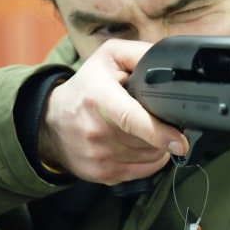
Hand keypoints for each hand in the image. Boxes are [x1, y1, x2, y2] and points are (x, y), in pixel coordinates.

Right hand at [38, 39, 188, 184]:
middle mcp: (95, 131)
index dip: (159, 132)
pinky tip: (142, 145)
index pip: (130, 119)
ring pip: (150, 157)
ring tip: (147, 129)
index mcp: (98, 98)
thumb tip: (172, 65)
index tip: (179, 142)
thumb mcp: (109, 57)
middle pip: (148, 141)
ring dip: (158, 146)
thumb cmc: (86, 86)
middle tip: (157, 116)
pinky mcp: (101, 175)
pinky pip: (142, 172)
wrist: (50, 121)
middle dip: (163, 131)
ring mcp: (98, 157)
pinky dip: (150, 160)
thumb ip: (140, 54)